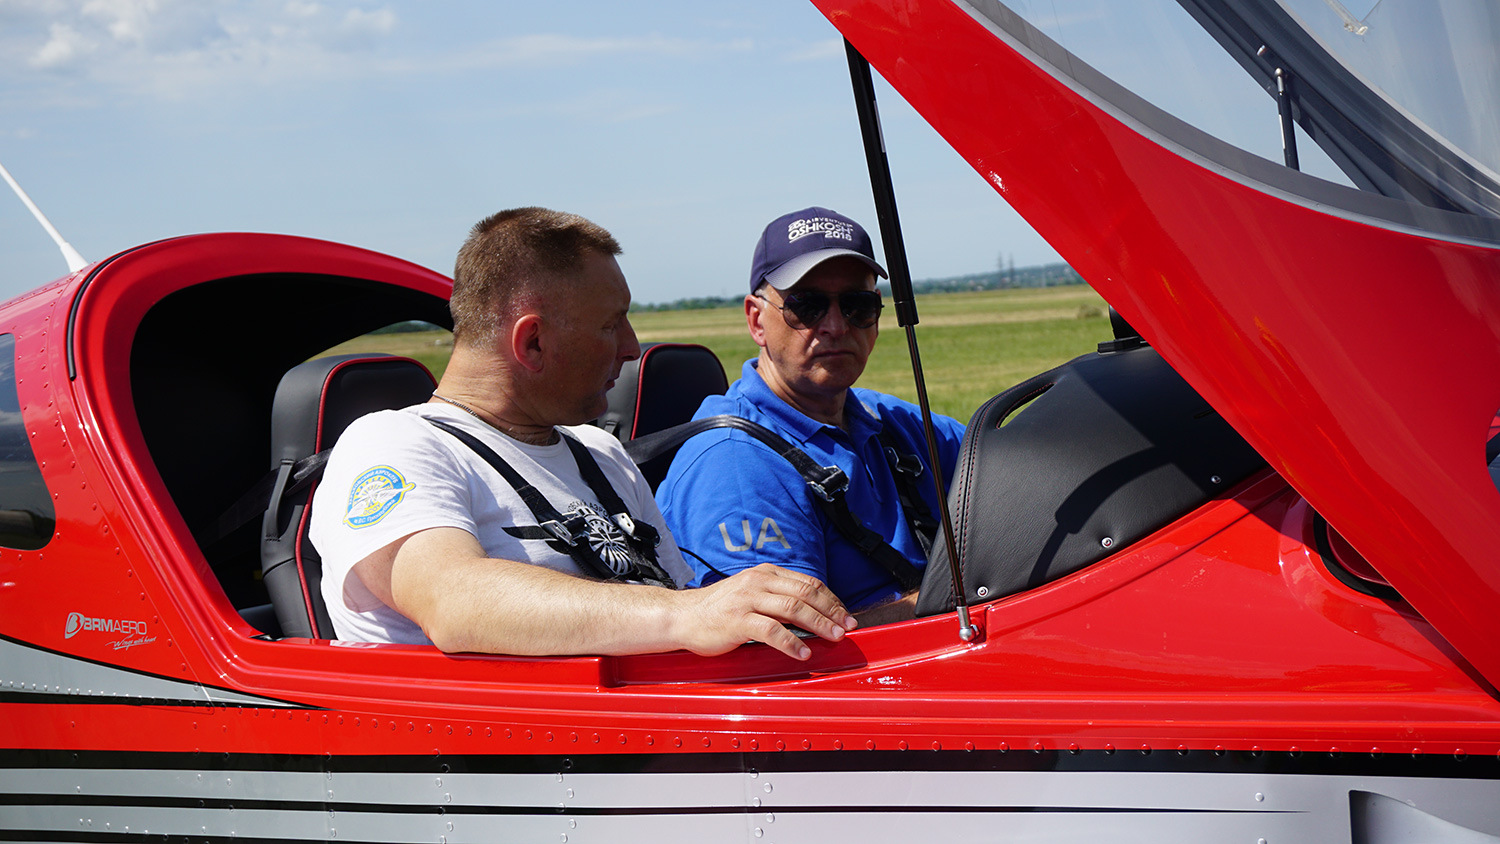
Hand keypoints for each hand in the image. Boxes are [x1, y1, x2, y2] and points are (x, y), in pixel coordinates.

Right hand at [668, 564, 855, 659]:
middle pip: (806, 594)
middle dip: (831, 611)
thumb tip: (811, 612)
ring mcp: (748, 600)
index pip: (807, 583)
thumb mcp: (750, 593)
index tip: (845, 614)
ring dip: (819, 625)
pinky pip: (772, 631)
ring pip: (793, 609)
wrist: (683, 616)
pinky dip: (792, 643)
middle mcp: (758, 582)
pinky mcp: (738, 621)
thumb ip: (776, 597)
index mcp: (765, 573)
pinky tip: (803, 653)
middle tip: (846, 627)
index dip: (831, 599)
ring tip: (833, 637)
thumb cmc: (718, 609)